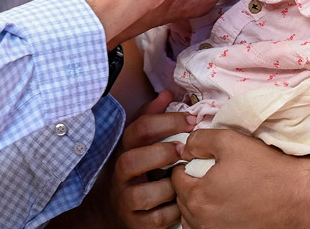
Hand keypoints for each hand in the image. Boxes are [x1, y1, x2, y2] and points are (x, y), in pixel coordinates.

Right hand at [112, 91, 195, 228]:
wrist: (117, 208)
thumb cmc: (140, 168)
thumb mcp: (142, 142)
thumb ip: (152, 116)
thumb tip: (167, 93)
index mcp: (125, 149)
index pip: (138, 129)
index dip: (166, 121)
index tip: (192, 120)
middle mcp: (121, 174)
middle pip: (130, 162)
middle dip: (160, 154)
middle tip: (183, 150)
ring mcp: (126, 200)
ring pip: (142, 194)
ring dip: (167, 187)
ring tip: (182, 181)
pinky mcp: (136, 223)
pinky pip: (155, 219)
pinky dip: (172, 212)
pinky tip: (182, 202)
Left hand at [172, 129, 309, 228]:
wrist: (302, 197)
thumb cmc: (269, 170)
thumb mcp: (231, 141)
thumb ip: (201, 140)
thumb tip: (187, 146)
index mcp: (197, 196)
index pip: (176, 177)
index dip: (189, 165)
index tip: (203, 162)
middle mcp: (201, 222)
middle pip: (184, 199)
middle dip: (195, 185)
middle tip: (216, 175)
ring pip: (195, 218)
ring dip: (203, 205)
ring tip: (225, 193)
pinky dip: (216, 220)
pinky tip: (233, 209)